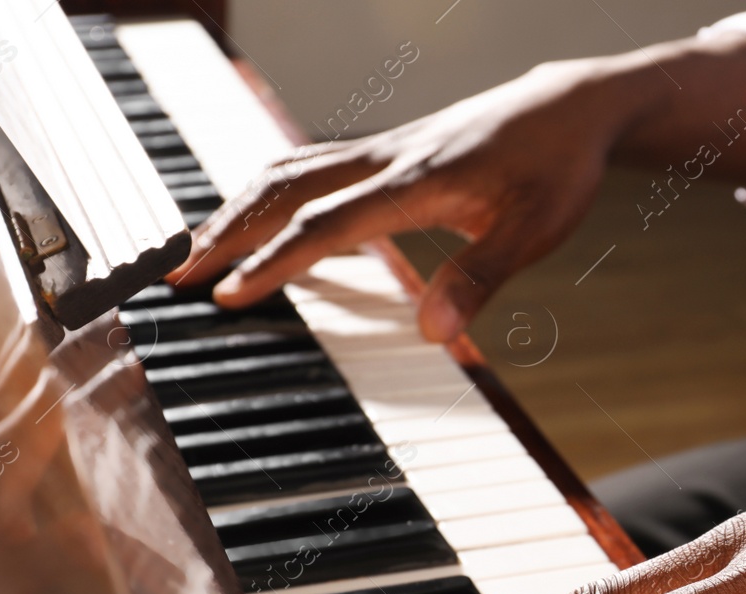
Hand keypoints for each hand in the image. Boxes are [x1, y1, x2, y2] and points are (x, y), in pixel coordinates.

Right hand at [167, 59, 628, 340]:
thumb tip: (434, 333)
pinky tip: (256, 213)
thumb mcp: (534, 232)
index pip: (325, 226)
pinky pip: (309, 165)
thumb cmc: (556, 169)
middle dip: (226, 232)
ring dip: (238, 206)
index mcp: (414, 182)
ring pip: (289, 170)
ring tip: (197, 247)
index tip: (229, 294)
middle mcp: (386, 159)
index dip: (274, 262)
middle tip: (176, 274)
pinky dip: (269, 190)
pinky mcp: (387, 151)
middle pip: (285, 190)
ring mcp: (382, 150)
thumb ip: (481, 279)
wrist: (568, 108)